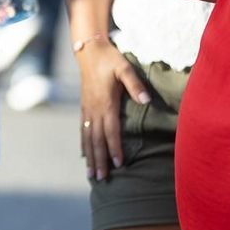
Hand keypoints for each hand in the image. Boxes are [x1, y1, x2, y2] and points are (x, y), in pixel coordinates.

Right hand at [75, 38, 149, 180]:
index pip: (110, 131)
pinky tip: (85, 154)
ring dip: (90, 157)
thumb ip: (135, 85)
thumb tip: (146, 100)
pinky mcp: (84, 106)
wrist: (88, 50)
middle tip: (101, 178)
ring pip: (87, 137)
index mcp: (105, 103)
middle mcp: (94, 109)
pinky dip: (84, 144)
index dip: (114, 148)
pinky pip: (82, 130)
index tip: (119, 164)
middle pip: (96, 140)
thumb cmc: (110, 59)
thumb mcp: (124, 68)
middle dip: (99, 160)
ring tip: (91, 174)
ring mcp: (87, 108)